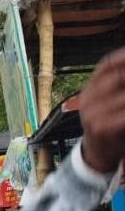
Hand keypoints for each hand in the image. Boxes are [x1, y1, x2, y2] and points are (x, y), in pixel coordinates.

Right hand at [79, 48, 124, 172]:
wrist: (97, 153)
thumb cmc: (110, 123)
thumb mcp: (109, 100)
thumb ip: (119, 85)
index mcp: (90, 88)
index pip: (107, 64)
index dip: (122, 57)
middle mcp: (88, 98)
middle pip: (118, 76)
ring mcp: (92, 112)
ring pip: (123, 95)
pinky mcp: (101, 127)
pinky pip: (123, 114)